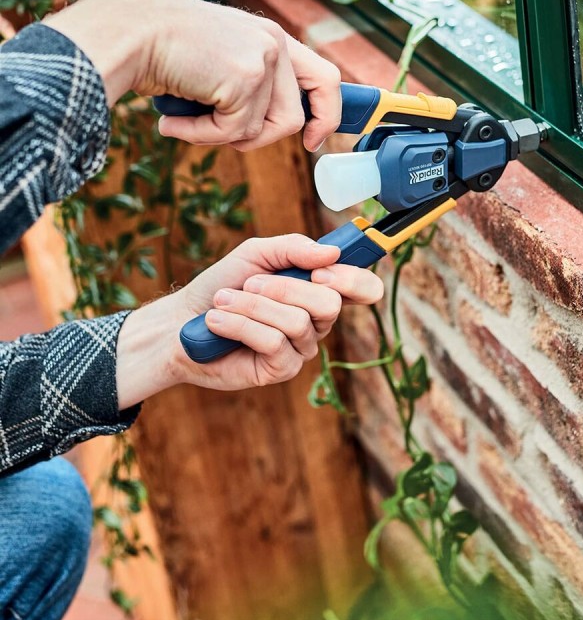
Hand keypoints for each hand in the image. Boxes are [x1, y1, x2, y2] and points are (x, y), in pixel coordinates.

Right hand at [43, 0, 340, 151]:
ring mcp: (263, 58)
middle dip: (262, 138)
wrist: (127, 36)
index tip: (313, 140)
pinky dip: (202, 136)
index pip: (323, 77)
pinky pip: (234, 131)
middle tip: (230, 141)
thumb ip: (248, 85)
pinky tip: (173, 121)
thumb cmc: (162, 53)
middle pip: (294, 116)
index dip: (326, 113)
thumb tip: (262, 130)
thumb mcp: (218, 61)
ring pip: (264, 129)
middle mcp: (274, 43)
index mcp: (270, 37)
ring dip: (223, 137)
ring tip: (186, 121)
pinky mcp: (246, 78)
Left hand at [114, 234, 383, 407]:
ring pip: (296, 322)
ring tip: (223, 301)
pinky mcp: (280, 370)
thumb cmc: (223, 285)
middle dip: (284, 288)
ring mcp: (301, 348)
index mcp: (319, 291)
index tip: (322, 272)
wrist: (181, 321)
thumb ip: (294, 249)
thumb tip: (332, 253)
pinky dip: (240, 325)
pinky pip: (272, 342)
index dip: (353, 281)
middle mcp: (317, 322)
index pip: (363, 289)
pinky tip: (217, 322)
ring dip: (252, 306)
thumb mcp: (256, 254)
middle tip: (250, 283)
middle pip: (330, 304)